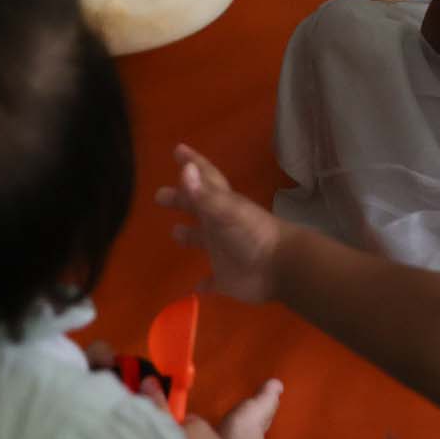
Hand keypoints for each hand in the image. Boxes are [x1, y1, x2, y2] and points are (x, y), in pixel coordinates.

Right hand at [157, 144, 284, 304]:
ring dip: (190, 236)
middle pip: (197, 208)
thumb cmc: (253, 234)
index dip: (192, 163)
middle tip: (159, 196)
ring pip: (203, 240)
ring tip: (174, 233)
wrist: (280, 267)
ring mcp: (224, 251)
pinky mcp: (227, 278)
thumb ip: (204, 194)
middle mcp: (221, 225)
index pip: (205, 179)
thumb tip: (185, 169)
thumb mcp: (227, 210)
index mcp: (221, 205)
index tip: (179, 150)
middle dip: (181, 200)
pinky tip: (196, 288)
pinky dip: (204, 283)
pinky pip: (213, 281)